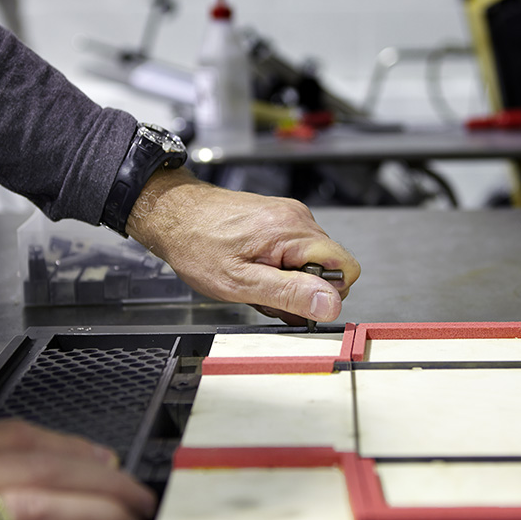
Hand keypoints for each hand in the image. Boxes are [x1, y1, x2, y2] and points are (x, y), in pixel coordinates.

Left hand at [127, 168, 360, 325]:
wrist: (174, 214)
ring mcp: (290, 216)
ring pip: (313, 261)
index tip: (296, 302)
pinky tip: (255, 268)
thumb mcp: (240, 283)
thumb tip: (330, 304)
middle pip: (329, 266)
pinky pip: (297, 250)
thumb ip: (289, 294)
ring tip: (255, 280)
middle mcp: (298, 218)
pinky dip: (280, 266)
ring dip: (290, 280)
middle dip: (303, 290)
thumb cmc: (198, 245)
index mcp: (292, 231)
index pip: (345, 268)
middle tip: (266, 294)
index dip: (326, 293)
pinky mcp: (281, 218)